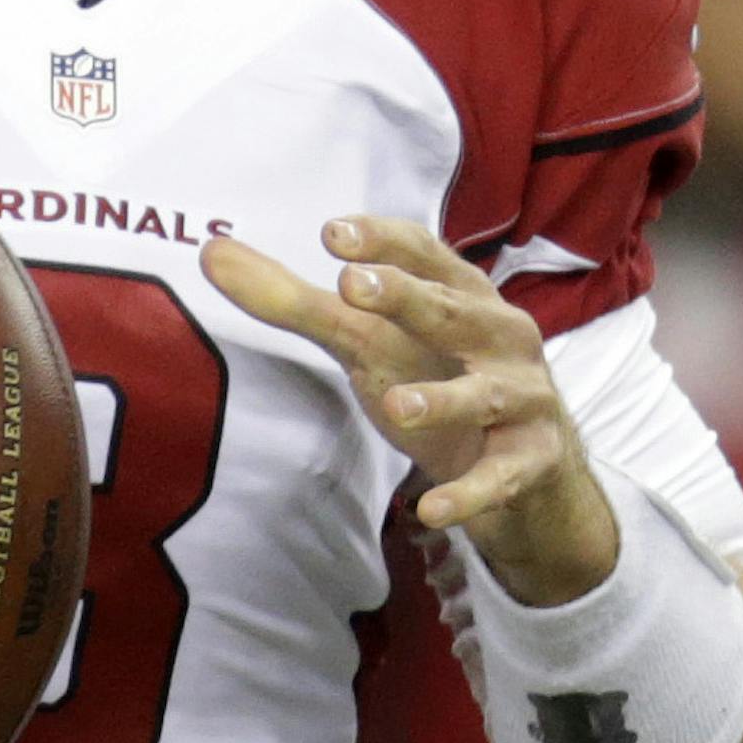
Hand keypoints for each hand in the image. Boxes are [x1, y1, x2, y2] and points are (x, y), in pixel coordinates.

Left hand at [200, 214, 617, 606]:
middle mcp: (501, 336)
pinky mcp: (531, 460)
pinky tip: (430, 510)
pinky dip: (469, 494)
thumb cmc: (439, 377)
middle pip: (451, 311)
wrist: (530, 469)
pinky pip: (499, 478)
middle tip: (353, 284)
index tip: (331, 232)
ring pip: (484, 394)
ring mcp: (522, 398)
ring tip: (395, 406)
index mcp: (462, 293)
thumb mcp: (369, 340)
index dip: (381, 241)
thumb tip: (210, 251)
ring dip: (442, 400)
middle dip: (407, 297)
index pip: (425, 253)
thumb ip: (294, 299)